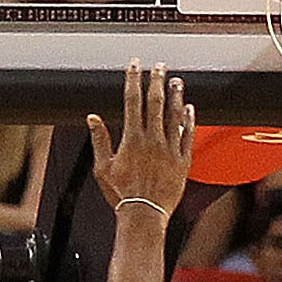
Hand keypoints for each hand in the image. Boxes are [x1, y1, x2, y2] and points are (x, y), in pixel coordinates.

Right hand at [87, 62, 194, 220]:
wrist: (144, 215)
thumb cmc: (122, 194)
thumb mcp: (103, 167)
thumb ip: (100, 139)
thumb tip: (93, 118)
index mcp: (132, 139)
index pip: (132, 101)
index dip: (134, 80)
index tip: (135, 66)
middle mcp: (152, 140)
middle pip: (155, 102)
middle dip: (156, 81)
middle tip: (160, 66)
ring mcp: (170, 149)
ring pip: (174, 115)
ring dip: (175, 95)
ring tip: (176, 80)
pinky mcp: (183, 161)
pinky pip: (188, 136)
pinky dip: (188, 120)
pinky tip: (189, 108)